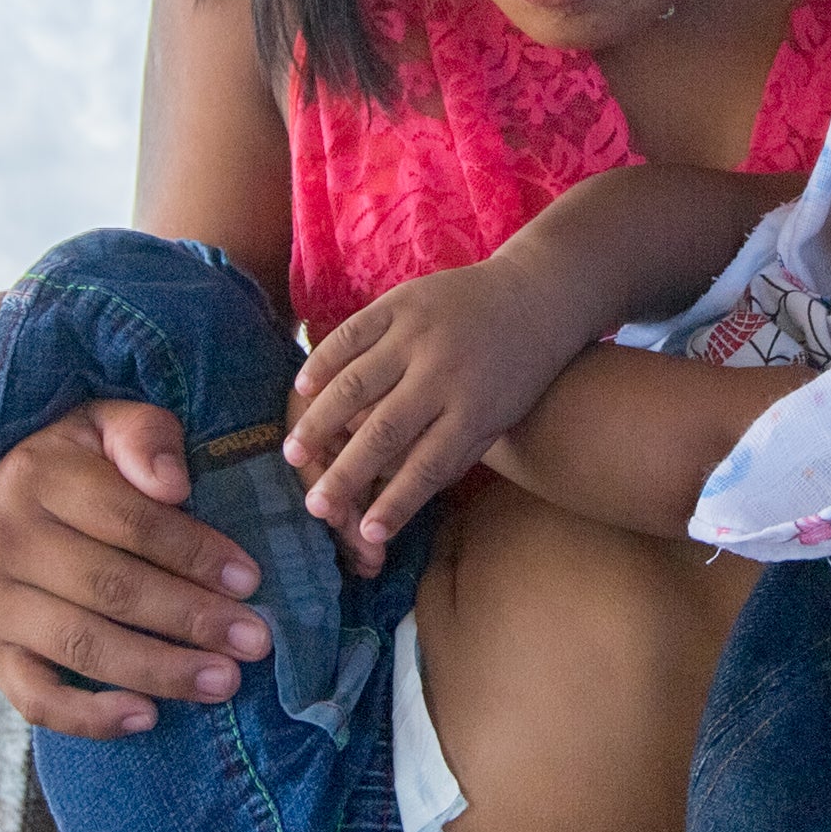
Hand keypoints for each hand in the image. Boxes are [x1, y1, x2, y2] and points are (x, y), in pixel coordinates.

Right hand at [0, 399, 267, 739]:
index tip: (249, 580)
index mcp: (38, 477)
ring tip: (222, 682)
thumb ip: (144, 438)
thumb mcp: (108, 424)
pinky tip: (148, 718)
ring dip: (158, 670)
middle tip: (254, 642)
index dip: (192, 552)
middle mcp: (3, 539)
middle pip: (109, 587)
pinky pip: (36, 697)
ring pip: (80, 645)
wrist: (0, 493)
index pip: (127, 520)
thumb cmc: (79, 462)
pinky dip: (90, 717)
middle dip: (190, 618)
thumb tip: (173, 485)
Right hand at [286, 249, 606, 557]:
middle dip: (346, 475)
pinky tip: (301, 390)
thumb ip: (451, 454)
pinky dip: (323, 361)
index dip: (396, 504)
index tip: (366, 535)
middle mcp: (443, 373)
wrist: (537, 296)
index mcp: (475, 411)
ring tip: (293, 454)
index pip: (427, 468)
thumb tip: (396, 496)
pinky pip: (351, 334)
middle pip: (384, 432)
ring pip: (356, 384)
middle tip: (315, 507)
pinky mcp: (401, 302)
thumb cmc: (516, 374)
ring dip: (319, 422)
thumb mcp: (499, 421)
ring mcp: (418, 335)